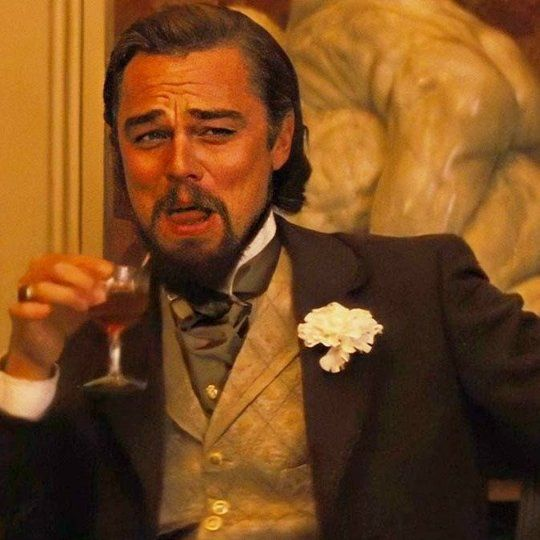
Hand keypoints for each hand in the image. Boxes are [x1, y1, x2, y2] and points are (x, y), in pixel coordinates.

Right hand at [6, 254, 113, 379]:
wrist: (44, 344)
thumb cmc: (65, 316)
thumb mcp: (86, 299)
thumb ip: (98, 288)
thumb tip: (117, 280)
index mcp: (53, 265)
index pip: (72, 258)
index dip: (91, 264)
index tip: (109, 272)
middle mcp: (36, 274)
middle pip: (55, 267)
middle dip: (81, 279)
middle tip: (99, 294)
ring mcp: (25, 293)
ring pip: (42, 286)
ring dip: (67, 294)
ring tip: (85, 306)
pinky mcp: (18, 314)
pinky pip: (20, 307)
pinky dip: (33, 308)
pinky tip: (46, 311)